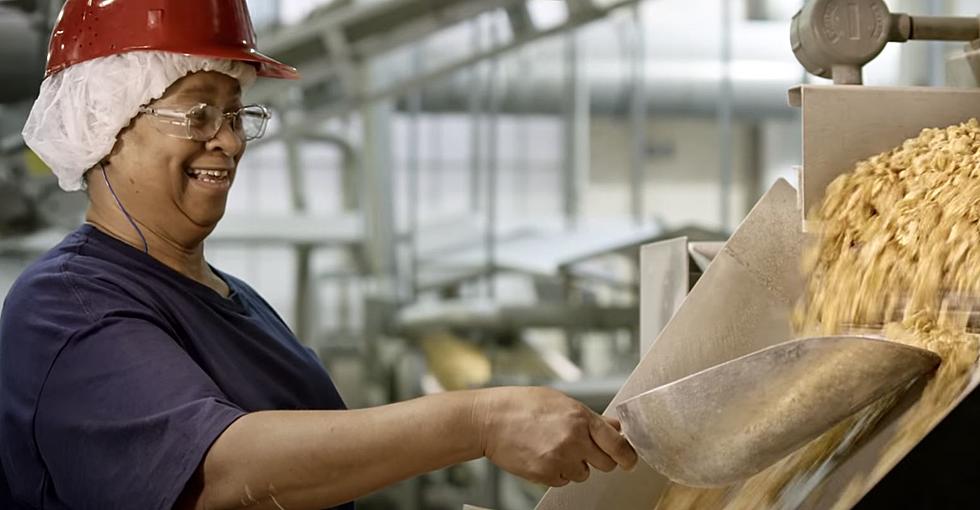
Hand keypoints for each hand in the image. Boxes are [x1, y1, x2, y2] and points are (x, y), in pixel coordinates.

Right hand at [473, 387, 637, 486]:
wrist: (490, 420)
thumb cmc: (523, 406)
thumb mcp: (562, 402)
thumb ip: (591, 417)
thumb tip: (615, 427)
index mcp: (581, 418)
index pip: (618, 444)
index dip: (628, 455)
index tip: (630, 460)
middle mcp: (574, 439)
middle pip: (606, 464)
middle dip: (598, 458)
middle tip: (581, 447)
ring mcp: (560, 459)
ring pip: (584, 474)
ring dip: (575, 465)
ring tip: (553, 446)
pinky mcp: (546, 474)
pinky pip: (564, 480)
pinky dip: (557, 472)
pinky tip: (543, 455)